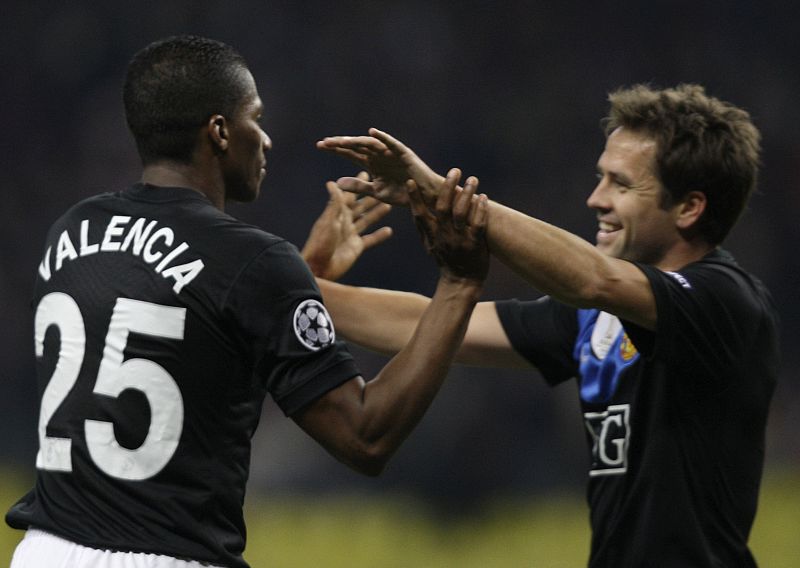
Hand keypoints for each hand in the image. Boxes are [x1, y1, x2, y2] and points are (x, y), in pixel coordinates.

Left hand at [302, 173, 392, 279]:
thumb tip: (332, 183)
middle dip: (370, 197)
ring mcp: (351, 234)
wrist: (319, 268)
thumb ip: (334, 203)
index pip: (348, 195)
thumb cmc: (320, 244)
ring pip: (367, 220)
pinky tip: (389, 231)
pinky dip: (379, 236)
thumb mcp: (328, 221)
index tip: (366, 173)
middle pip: (360, 206)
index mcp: (337, 214)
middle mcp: (345, 222)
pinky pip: (370, 239)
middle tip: (382, 187)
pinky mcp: (356, 247)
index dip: (356, 185)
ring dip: (377, 213)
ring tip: (389, 205)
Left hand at [316, 128, 443, 206]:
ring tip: (341, 141)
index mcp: (372, 163)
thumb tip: (337, 182)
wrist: (424, 197)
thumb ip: (359, 186)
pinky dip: (383, 137)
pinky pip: (392, 144)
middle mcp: (379, 155)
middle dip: (340, 144)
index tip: (319, 146)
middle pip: (356, 146)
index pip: (350, 153)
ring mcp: (391, 152)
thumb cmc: (403, 193)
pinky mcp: (404, 153)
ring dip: (355, 141)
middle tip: (324, 142)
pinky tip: (372, 132)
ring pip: (370, 143)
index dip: (336, 149)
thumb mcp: (377, 192)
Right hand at [410, 168, 488, 281]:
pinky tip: (483, 197)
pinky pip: (478, 224)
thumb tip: (414, 207)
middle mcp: (444, 235)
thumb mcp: (429, 245)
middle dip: (448, 188)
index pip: (420, 214)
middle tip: (454, 171)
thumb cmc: (445, 260)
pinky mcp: (476, 243)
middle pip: (443, 208)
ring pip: (462, 213)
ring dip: (467, 194)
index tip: (411, 182)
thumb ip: (423, 227)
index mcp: (431, 235)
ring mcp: (460, 239)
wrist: (461, 282)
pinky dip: (481, 209)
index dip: (415, 198)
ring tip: (472, 179)